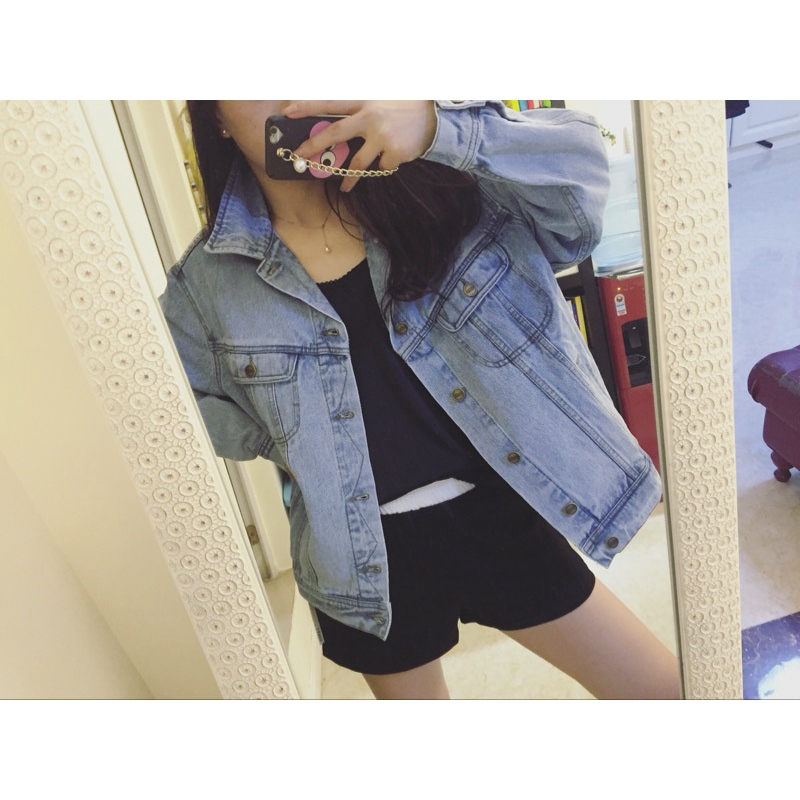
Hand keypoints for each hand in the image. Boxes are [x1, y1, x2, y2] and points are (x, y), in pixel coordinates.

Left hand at [286, 101, 436, 191]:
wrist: (435, 118)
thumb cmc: (404, 108)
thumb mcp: (380, 99)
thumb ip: (360, 108)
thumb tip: (336, 122)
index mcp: (364, 102)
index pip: (330, 103)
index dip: (308, 107)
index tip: (287, 111)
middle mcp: (369, 118)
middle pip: (335, 134)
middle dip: (314, 147)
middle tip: (298, 157)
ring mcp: (381, 137)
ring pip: (357, 163)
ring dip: (349, 179)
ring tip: (345, 188)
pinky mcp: (393, 153)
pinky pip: (380, 168)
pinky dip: (383, 167)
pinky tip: (392, 158)